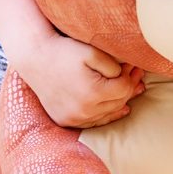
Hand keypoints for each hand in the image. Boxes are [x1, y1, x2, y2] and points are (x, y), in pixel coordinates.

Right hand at [16, 33, 143, 129]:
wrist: (34, 59)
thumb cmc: (64, 51)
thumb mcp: (92, 52)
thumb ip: (113, 65)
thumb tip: (126, 76)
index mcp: (93, 92)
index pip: (124, 88)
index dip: (131, 75)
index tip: (134, 65)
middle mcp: (84, 110)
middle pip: (118, 103)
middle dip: (129, 88)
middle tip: (137, 75)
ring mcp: (74, 118)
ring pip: (108, 114)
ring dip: (120, 102)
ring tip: (131, 89)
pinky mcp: (66, 121)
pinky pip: (93, 122)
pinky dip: (106, 115)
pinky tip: (119, 108)